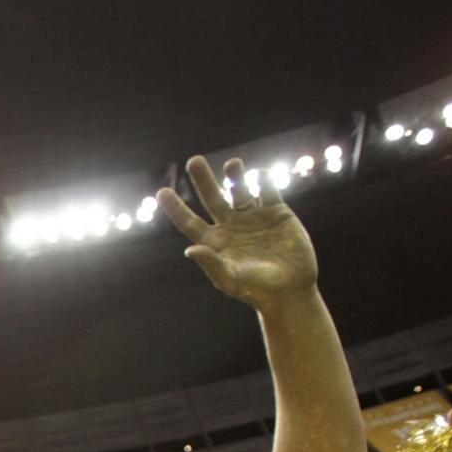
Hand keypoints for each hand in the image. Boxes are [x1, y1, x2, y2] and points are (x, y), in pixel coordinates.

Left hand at [158, 154, 317, 309]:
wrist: (290, 290)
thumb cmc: (256, 290)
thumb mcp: (230, 280)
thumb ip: (211, 264)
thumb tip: (189, 250)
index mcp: (215, 242)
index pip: (190, 222)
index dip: (176, 208)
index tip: (162, 192)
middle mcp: (231, 226)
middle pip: (212, 198)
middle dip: (203, 180)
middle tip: (194, 161)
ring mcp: (254, 217)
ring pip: (240, 189)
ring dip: (235, 175)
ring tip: (232, 164)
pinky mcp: (277, 213)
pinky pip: (268, 191)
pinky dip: (265, 181)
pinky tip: (261, 174)